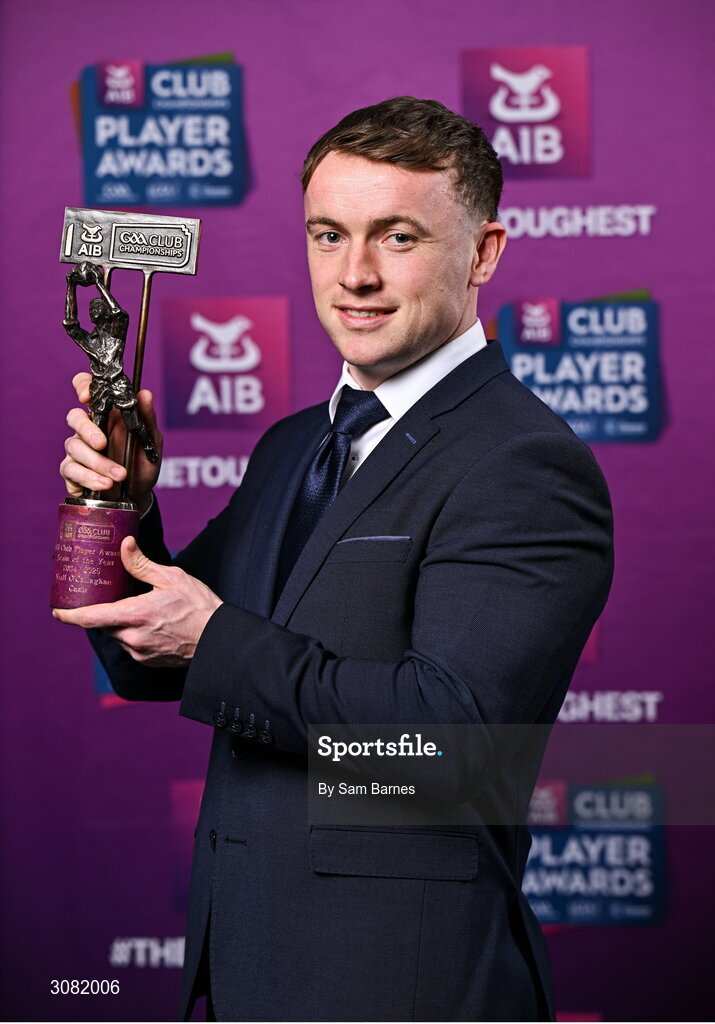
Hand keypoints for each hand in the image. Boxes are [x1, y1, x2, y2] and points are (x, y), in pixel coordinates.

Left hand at [52, 537, 222, 665]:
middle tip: (107, 596)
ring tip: (137, 607)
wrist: (219, 640)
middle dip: (103, 612)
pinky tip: (152, 623)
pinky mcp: (148, 661)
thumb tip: (124, 545)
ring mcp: (139, 652)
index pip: (90, 618)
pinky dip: (134, 633)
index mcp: (134, 616)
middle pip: (104, 624)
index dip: (69, 615)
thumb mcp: (172, 578)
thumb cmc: (199, 607)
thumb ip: (142, 564)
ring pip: (118, 634)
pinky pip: (132, 645)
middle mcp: (132, 638)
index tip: (57, 611)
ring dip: (121, 622)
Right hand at [61, 373, 161, 511]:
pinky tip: (105, 484)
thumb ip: (147, 418)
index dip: (82, 387)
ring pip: (75, 447)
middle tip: (102, 443)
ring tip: (120, 476)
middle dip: (87, 430)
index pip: (86, 390)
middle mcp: (89, 429)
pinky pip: (70, 470)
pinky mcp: (72, 471)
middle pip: (74, 417)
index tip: (86, 397)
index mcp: (107, 415)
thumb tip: (145, 394)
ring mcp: (79, 450)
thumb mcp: (152, 441)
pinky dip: (89, 478)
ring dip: (98, 463)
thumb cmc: (143, 461)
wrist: (140, 493)